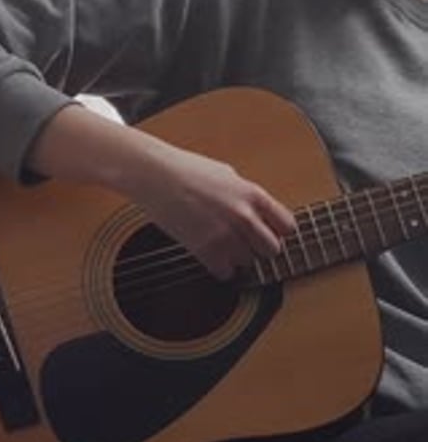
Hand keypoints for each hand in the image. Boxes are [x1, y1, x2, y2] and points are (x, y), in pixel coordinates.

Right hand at [132, 143, 295, 281]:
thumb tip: (258, 211)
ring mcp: (225, 234)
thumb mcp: (227, 174)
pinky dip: (220, 268)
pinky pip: (226, 273)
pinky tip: (211, 255)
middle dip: (260, 248)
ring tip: (223, 245)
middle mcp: (244, 216)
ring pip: (248, 263)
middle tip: (247, 243)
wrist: (155, 175)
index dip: (279, 231)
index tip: (270, 233)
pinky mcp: (205, 249)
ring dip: (238, 258)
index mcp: (253, 194)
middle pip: (272, 250)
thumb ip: (246, 194)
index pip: (287, 226)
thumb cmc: (187, 168)